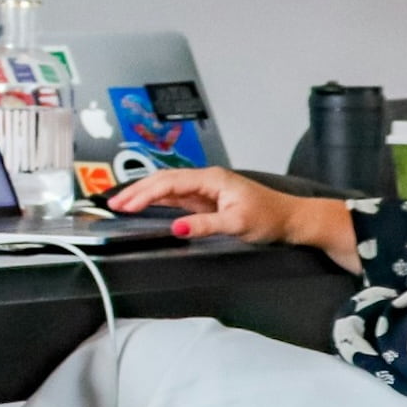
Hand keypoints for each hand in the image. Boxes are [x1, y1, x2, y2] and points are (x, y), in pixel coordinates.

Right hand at [108, 167, 359, 270]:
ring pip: (168, 187)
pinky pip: (177, 197)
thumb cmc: (270, 218)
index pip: (169, 182)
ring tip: (123, 204)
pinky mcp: (208, 200)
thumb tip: (176, 227)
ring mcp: (206, 189)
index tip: (125, 205)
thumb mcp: (237, 223)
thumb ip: (204, 224)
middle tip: (114, 205)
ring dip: (145, 194)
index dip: (144, 193)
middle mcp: (206, 180)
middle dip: (137, 191)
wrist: (292, 220)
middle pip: (163, 181)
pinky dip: (158, 200)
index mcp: (211, 179)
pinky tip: (146, 205)